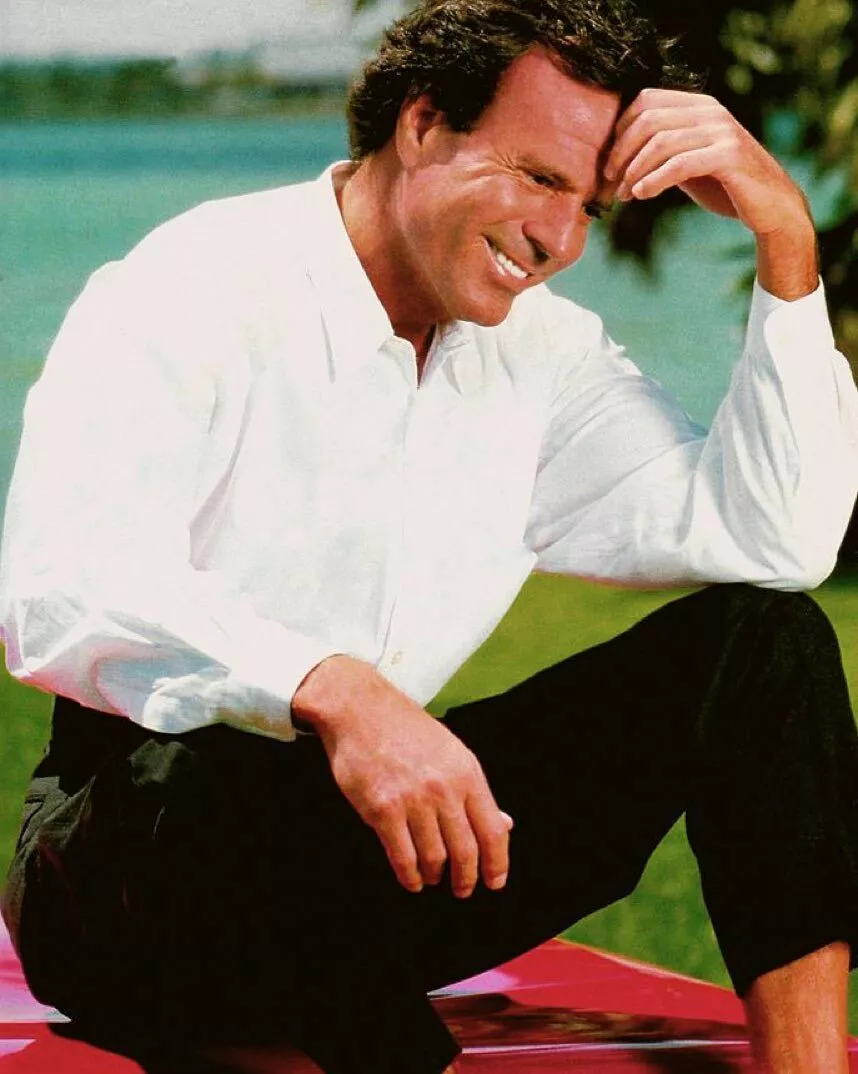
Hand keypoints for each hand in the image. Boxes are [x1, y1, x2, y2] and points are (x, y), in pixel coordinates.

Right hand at [293, 655, 512, 897]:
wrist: (361, 709)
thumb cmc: (407, 730)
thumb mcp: (452, 752)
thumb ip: (475, 792)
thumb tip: (505, 824)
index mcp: (467, 773)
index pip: (492, 830)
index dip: (497, 863)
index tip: (495, 881)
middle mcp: (444, 788)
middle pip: (466, 851)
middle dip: (466, 878)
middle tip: (463, 889)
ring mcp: (413, 800)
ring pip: (434, 858)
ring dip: (436, 875)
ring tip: (433, 877)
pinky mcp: (383, 809)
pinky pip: (403, 857)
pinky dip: (410, 876)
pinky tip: (412, 879)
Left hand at [604, 89, 817, 299]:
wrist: (770, 206)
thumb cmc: (725, 186)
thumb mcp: (688, 162)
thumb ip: (662, 153)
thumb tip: (618, 159)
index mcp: (699, 105)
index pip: (646, 100)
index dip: (619, 131)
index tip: (608, 164)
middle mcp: (710, 111)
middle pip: (648, 119)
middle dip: (620, 152)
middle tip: (608, 181)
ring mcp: (721, 130)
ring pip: (660, 142)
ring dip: (633, 171)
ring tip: (624, 195)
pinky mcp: (728, 155)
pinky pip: (678, 164)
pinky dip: (653, 180)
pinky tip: (640, 194)